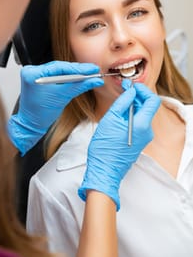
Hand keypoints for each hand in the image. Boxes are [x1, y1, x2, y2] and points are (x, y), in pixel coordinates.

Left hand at [8, 61, 103, 154]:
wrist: (31, 123)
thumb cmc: (40, 114)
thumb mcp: (63, 97)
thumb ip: (79, 86)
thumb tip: (95, 80)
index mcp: (33, 74)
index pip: (60, 67)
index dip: (78, 68)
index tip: (92, 69)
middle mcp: (31, 71)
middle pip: (59, 67)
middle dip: (77, 70)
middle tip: (93, 70)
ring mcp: (34, 73)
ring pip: (58, 70)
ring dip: (73, 73)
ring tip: (88, 74)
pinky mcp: (38, 77)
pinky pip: (55, 74)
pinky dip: (67, 77)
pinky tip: (78, 77)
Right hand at [78, 80, 160, 209]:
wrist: (104, 169)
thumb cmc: (104, 147)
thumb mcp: (110, 119)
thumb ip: (123, 102)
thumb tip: (130, 91)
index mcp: (142, 125)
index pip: (152, 100)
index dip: (142, 90)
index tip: (131, 86)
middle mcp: (147, 131)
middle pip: (148, 107)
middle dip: (137, 96)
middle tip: (123, 90)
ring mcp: (144, 137)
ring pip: (143, 114)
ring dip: (133, 105)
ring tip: (119, 103)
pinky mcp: (140, 141)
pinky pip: (139, 123)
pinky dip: (132, 115)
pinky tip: (120, 115)